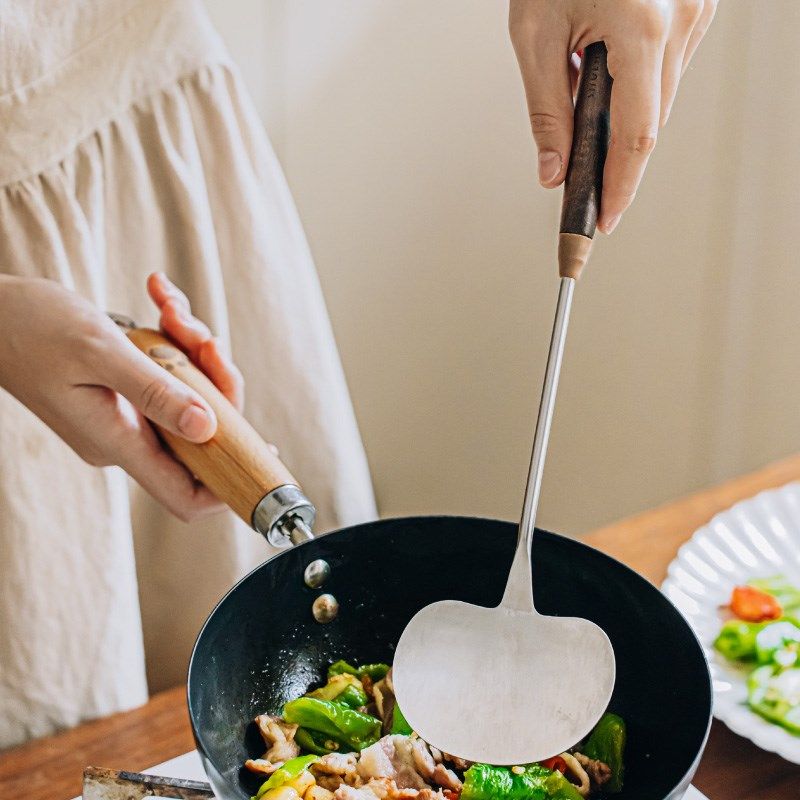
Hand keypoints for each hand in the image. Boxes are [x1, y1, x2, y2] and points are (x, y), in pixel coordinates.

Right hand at [0, 273, 243, 521]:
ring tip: (168, 307)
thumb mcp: (101, 353)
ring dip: (192, 348)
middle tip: (199, 336)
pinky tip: (159, 301)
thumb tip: (208, 428)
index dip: (228, 485)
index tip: (260, 451)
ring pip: (188, 393)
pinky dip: (172, 339)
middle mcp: (127, 438)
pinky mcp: (126, 393)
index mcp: (119, 442)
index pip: (186, 495)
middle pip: (202, 430)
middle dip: (214, 379)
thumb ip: (155, 392)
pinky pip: (168, 374)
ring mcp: (126, 416)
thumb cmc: (33, 327)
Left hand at [509, 0, 716, 232]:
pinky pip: (668, 69)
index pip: (637, 135)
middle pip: (652, 122)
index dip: (621, 186)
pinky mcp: (694, 4)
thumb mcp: (534, 34)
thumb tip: (552, 172)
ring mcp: (696, 9)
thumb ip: (546, 110)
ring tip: (589, 138)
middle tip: (590, 196)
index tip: (605, 220)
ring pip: (663, 98)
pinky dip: (639, 94)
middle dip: (620, 165)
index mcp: (642, 28)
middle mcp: (682, 19)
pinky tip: (611, 92)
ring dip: (627, 128)